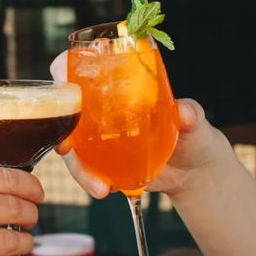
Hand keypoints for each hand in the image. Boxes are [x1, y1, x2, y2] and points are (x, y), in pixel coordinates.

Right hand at [49, 52, 229, 200]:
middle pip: (67, 108)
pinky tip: (105, 190)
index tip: (65, 82)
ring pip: (72, 145)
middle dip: (61, 127)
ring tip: (100, 187)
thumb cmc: (192, 133)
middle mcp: (101, 106)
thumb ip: (189, 113)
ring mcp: (98, 135)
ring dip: (78, 166)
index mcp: (120, 81)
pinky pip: (85, 168)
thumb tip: (183, 112)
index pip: (83, 65)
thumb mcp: (194, 120)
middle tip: (68, 148)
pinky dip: (90, 180)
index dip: (65, 69)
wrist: (194, 171)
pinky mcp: (100, 160)